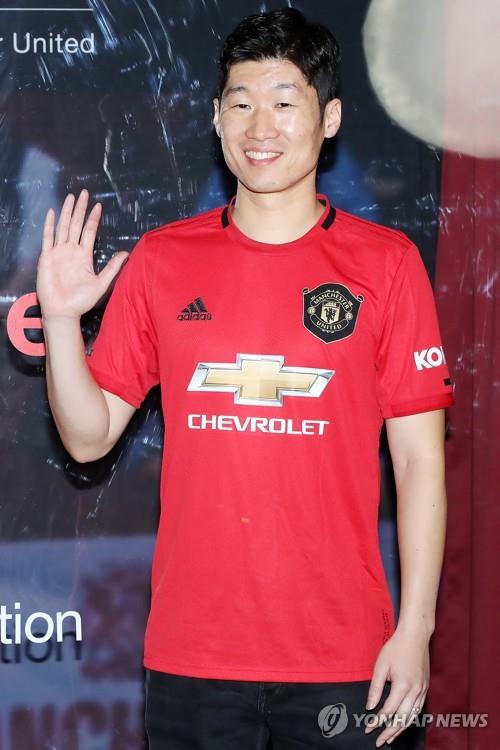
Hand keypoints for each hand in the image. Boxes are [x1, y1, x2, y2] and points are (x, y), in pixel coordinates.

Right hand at [36, 189, 128, 321]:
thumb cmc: (82, 301)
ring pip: (63, 226)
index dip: (94, 218)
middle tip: (85, 193)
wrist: (64, 311)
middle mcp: (71, 251)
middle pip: (76, 224)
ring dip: (67, 212)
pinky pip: (48, 237)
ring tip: (71, 197)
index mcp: (84, 255)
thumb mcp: (102, 282)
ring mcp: (59, 252)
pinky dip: (49, 225)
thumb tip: (126, 253)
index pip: (89, 231)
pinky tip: (51, 212)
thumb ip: (113, 267)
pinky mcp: (47, 257)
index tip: (99, 205)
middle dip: (81, 209)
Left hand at [364, 625, 429, 745]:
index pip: (388, 711)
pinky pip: (418, 710)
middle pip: (402, 719)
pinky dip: (410, 720)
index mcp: (403, 685)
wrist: (416, 636)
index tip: (368, 728)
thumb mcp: (381, 665)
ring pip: (412, 717)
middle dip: (389, 732)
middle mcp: (415, 691)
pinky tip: (403, 724)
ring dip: (400, 730)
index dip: (377, 721)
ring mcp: (422, 690)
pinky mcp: (425, 688)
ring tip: (390, 738)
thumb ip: (375, 688)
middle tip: (378, 741)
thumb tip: (370, 707)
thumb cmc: (396, 647)